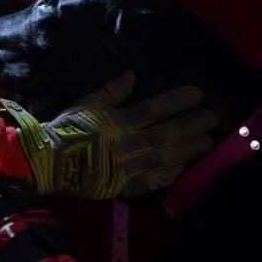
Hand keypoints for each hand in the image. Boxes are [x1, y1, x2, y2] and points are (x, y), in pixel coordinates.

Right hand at [2, 71, 217, 198]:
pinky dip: (168, 174)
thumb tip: (132, 75)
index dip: (177, 101)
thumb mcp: (86, 102)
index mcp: (118, 121)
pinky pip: (151, 181)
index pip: (154, 109)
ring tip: (207, 142)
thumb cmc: (67, 128)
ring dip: (189, 149)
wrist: (49, 162)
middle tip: (213, 118)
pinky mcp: (123, 185)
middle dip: (192, 125)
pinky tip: (183, 167)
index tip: (197, 94)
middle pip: (166, 134)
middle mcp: (128, 144)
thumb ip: (110, 91)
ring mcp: (128, 167)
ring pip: (165, 158)